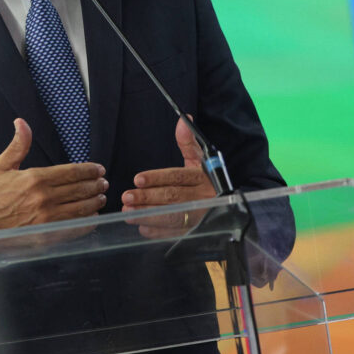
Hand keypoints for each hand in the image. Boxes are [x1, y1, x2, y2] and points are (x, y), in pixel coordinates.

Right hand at [0, 118, 107, 236]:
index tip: (98, 170)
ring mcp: (46, 219)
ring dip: (95, 202)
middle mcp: (43, 198)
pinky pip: (74, 228)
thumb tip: (21, 123)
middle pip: (80, 189)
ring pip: (81, 208)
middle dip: (96, 185)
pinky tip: (91, 217)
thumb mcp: (2, 166)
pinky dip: (87, 222)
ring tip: (101, 198)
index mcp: (35, 178)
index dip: (89, 170)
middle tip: (103, 183)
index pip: (72, 172)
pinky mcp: (46, 235)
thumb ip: (18, 145)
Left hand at [121, 116, 216, 238]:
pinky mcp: (196, 231)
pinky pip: (176, 234)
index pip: (177, 176)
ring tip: (128, 213)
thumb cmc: (206, 179)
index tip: (137, 179)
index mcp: (201, 177)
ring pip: (172, 216)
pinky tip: (142, 228)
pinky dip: (158, 232)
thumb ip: (188, 141)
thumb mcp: (199, 159)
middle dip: (147, 198)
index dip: (157, 178)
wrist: (226, 204)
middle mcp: (202, 197)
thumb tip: (184, 120)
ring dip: (148, 216)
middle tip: (126, 197)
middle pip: (172, 197)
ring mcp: (200, 216)